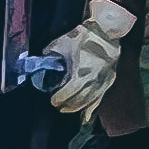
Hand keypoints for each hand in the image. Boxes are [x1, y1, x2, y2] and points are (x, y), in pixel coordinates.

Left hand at [51, 0, 132, 117]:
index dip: (60, 98)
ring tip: (67, 109)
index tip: (53, 100)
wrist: (107, 30)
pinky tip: (85, 118)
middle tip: (58, 106)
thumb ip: (50, 56)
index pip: (70, 92)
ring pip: (90, 101)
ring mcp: (104, 80)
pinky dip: (91, 109)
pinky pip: (100, 99)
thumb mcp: (62, 43)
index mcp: (83, 70)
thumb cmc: (83, 36)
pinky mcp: (109, 80)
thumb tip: (39, 65)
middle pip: (80, 100)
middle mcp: (95, 78)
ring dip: (78, 107)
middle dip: (67, 105)